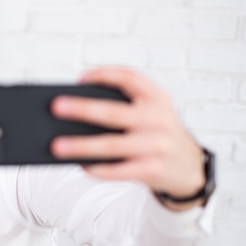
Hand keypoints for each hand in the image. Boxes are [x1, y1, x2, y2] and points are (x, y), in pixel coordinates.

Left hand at [50, 67, 205, 209]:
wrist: (189, 168)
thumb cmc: (156, 136)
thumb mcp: (150, 114)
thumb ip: (123, 109)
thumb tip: (74, 116)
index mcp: (157, 98)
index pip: (130, 77)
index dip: (104, 75)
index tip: (80, 79)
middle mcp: (159, 118)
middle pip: (114, 112)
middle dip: (83, 109)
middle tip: (56, 107)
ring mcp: (157, 145)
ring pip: (112, 145)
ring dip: (81, 146)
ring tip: (57, 146)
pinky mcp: (153, 169)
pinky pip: (118, 170)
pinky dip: (97, 168)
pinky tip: (80, 165)